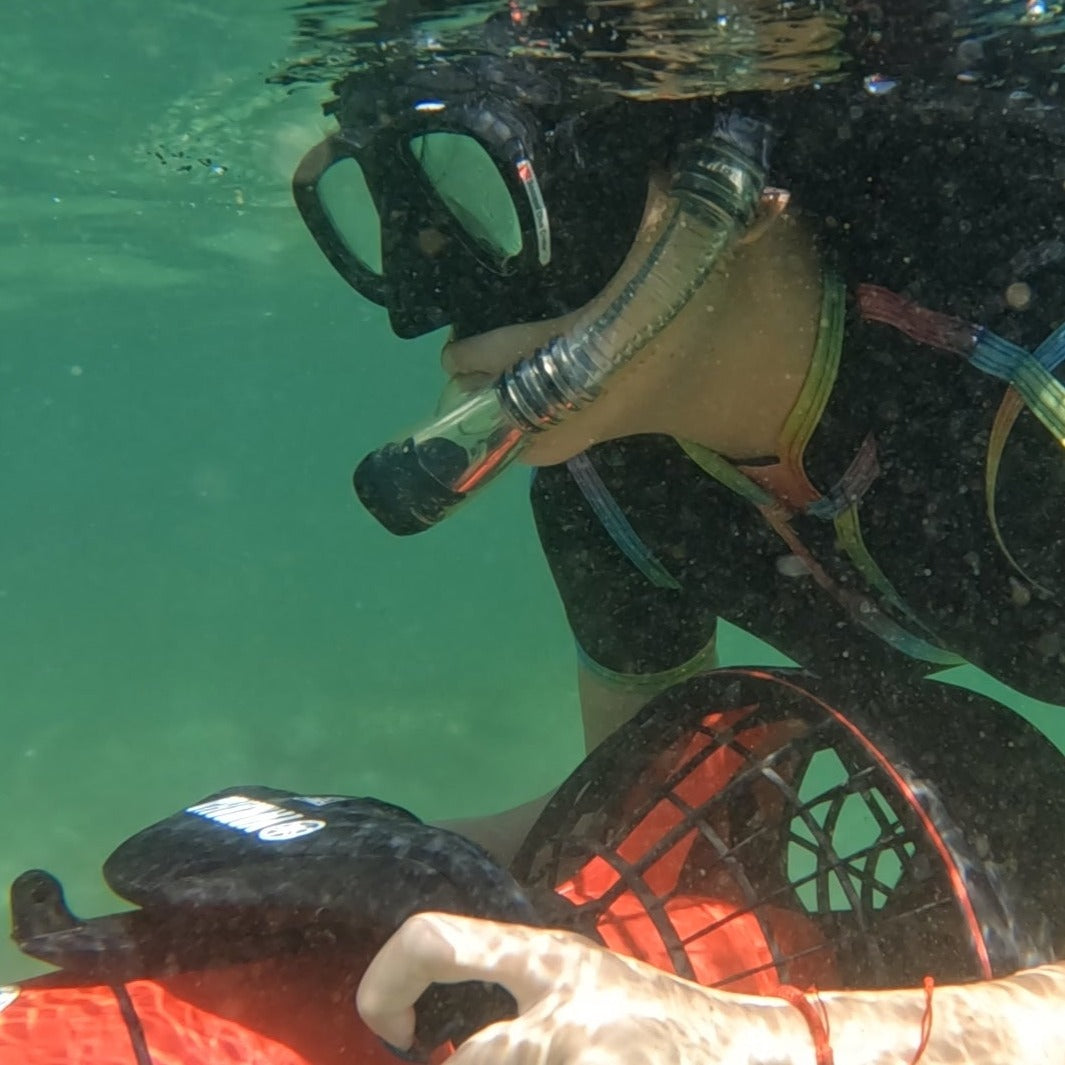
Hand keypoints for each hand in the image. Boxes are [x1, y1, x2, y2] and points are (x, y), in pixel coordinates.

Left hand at [356, 912, 791, 1064]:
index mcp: (548, 958)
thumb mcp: (580, 982)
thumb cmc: (653, 1022)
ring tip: (548, 1059)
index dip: (386, 983)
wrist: (753, 1051)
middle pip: (467, 1062)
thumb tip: (440, 1042)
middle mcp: (565, 1002)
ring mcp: (588, 1051)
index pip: (434, 939)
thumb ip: (514, 993)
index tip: (394, 1031)